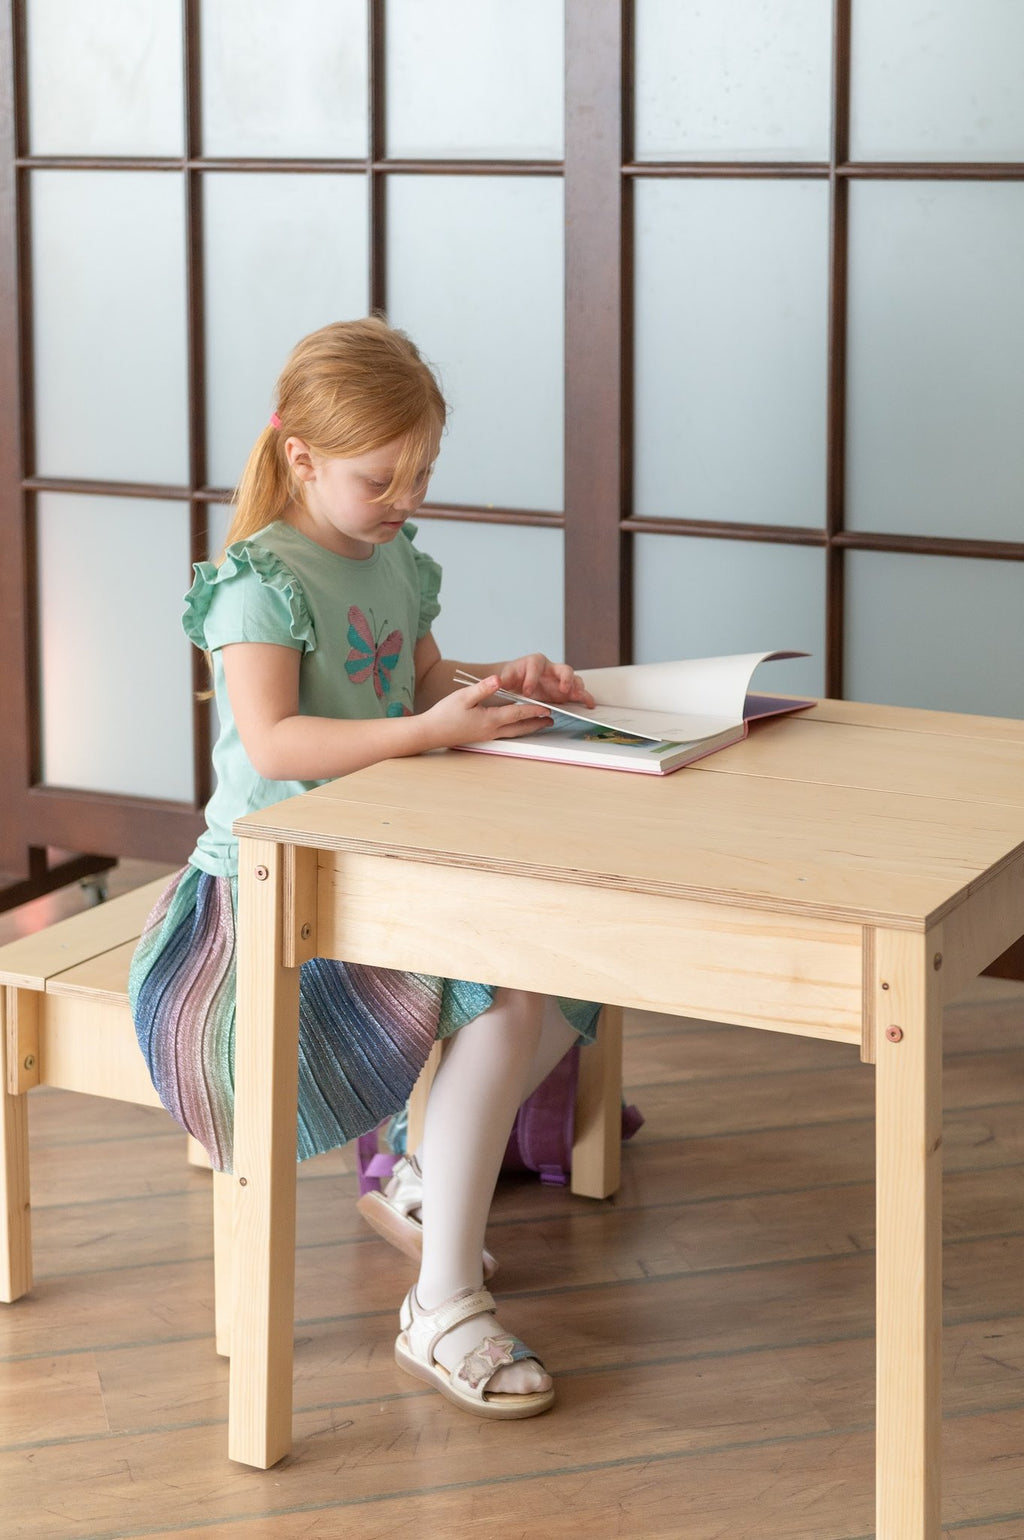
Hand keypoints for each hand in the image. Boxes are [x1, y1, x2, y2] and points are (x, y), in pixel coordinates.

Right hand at [422, 674, 553, 747]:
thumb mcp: (463, 697)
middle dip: (537, 723)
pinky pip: (505, 733)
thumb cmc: (444, 714)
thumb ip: (483, 687)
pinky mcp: (481, 737)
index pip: (517, 713)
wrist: (430, 733)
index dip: (534, 710)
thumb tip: (499, 679)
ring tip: (540, 725)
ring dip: (528, 728)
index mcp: (490, 719)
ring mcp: (487, 736)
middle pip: (520, 727)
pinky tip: (517, 726)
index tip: (547, 708)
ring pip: (514, 732)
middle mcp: (491, 730)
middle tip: (552, 720)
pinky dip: (516, 729)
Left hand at [498, 653, 594, 708]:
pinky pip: (578, 692)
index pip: (536, 667)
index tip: (527, 692)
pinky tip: (589, 705)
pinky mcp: (565, 690)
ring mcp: (560, 679)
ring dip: (577, 688)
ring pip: (574, 679)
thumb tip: (496, 681)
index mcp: (534, 662)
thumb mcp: (504, 677)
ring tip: (578, 696)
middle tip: (562, 690)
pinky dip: (585, 697)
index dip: (532, 678)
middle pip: (563, 669)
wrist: (517, 680)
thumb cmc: (512, 677)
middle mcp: (551, 668)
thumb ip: (501, 680)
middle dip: (564, 679)